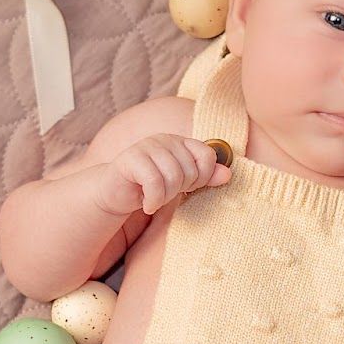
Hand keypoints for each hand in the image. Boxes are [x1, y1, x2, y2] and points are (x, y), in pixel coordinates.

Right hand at [95, 134, 231, 218]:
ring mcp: (146, 146)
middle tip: (164, 194)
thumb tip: (228, 174)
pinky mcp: (130, 158)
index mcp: (180, 141)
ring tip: (155, 198)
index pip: (207, 156)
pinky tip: (146, 204)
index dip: (202, 177)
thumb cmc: (150, 187)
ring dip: (164, 197)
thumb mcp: (182, 184)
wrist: (115, 193)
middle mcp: (164, 139)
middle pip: (189, 170)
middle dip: (178, 190)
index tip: (186, 187)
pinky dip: (153, 201)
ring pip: (172, 177)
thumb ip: (205, 177)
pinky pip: (154, 183)